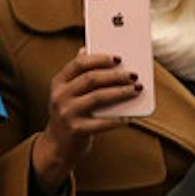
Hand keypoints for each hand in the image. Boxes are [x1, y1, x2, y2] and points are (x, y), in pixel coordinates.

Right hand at [31, 50, 143, 191]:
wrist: (58, 146)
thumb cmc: (71, 114)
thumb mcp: (70, 93)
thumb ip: (80, 75)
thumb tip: (90, 50)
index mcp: (59, 82)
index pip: (79, 64)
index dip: (99, 59)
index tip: (119, 58)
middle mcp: (60, 96)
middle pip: (91, 79)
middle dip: (115, 75)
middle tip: (134, 75)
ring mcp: (66, 113)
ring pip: (98, 97)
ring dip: (120, 92)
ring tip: (137, 89)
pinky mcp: (76, 130)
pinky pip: (101, 123)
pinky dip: (117, 119)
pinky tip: (130, 116)